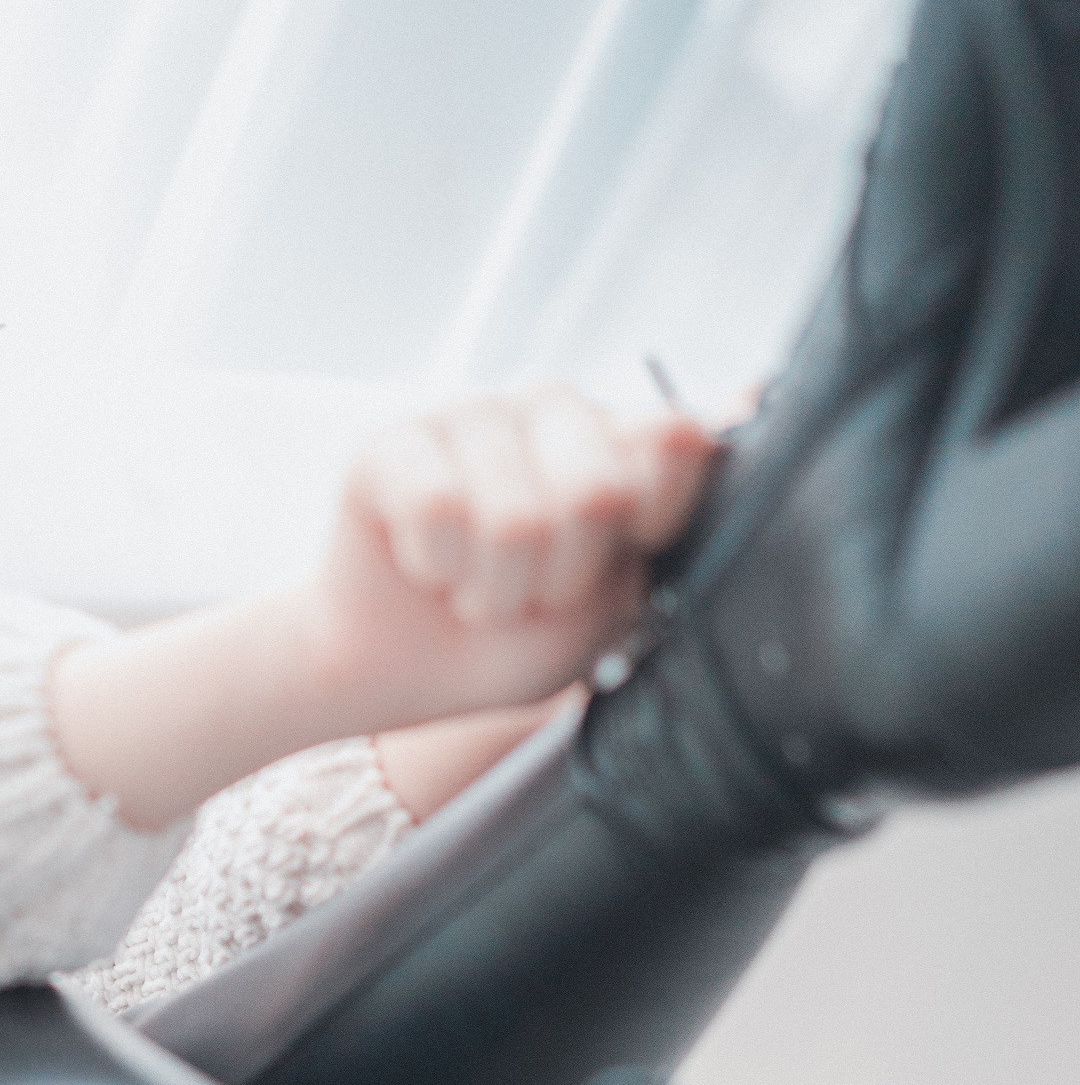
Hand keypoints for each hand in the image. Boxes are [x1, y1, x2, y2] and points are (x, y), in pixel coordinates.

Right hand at [311, 387, 717, 728]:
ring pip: (512, 517)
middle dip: (558, 579)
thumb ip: (659, 518)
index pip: (673, 442)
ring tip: (471, 589)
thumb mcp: (610, 604)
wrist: (398, 678)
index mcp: (619, 438)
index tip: (607, 570)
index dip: (646, 525)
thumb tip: (694, 426)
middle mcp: (550, 406)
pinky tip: (422, 564)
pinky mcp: (391, 441)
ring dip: (490, 590)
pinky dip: (432, 566)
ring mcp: (470, 413)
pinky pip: (436, 508)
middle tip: (528, 594)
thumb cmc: (511, 639)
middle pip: (594, 492)